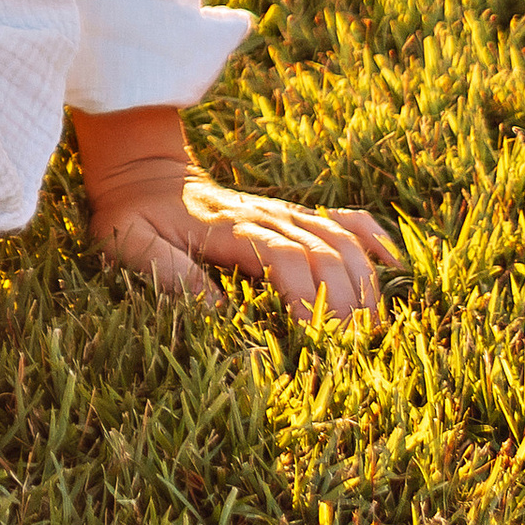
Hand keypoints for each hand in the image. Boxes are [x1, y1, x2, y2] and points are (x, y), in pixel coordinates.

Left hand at [75, 107, 396, 323]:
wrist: (145, 174)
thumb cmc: (134, 217)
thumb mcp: (131, 243)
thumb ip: (168, 272)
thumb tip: (220, 312)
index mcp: (229, 227)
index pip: (283, 257)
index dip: (304, 296)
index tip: (315, 340)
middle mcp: (266, 216)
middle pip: (323, 253)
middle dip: (343, 302)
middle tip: (351, 350)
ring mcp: (284, 213)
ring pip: (341, 239)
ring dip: (363, 282)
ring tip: (373, 329)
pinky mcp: (294, 215)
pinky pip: (343, 219)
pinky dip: (372, 240)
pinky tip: (393, 267)